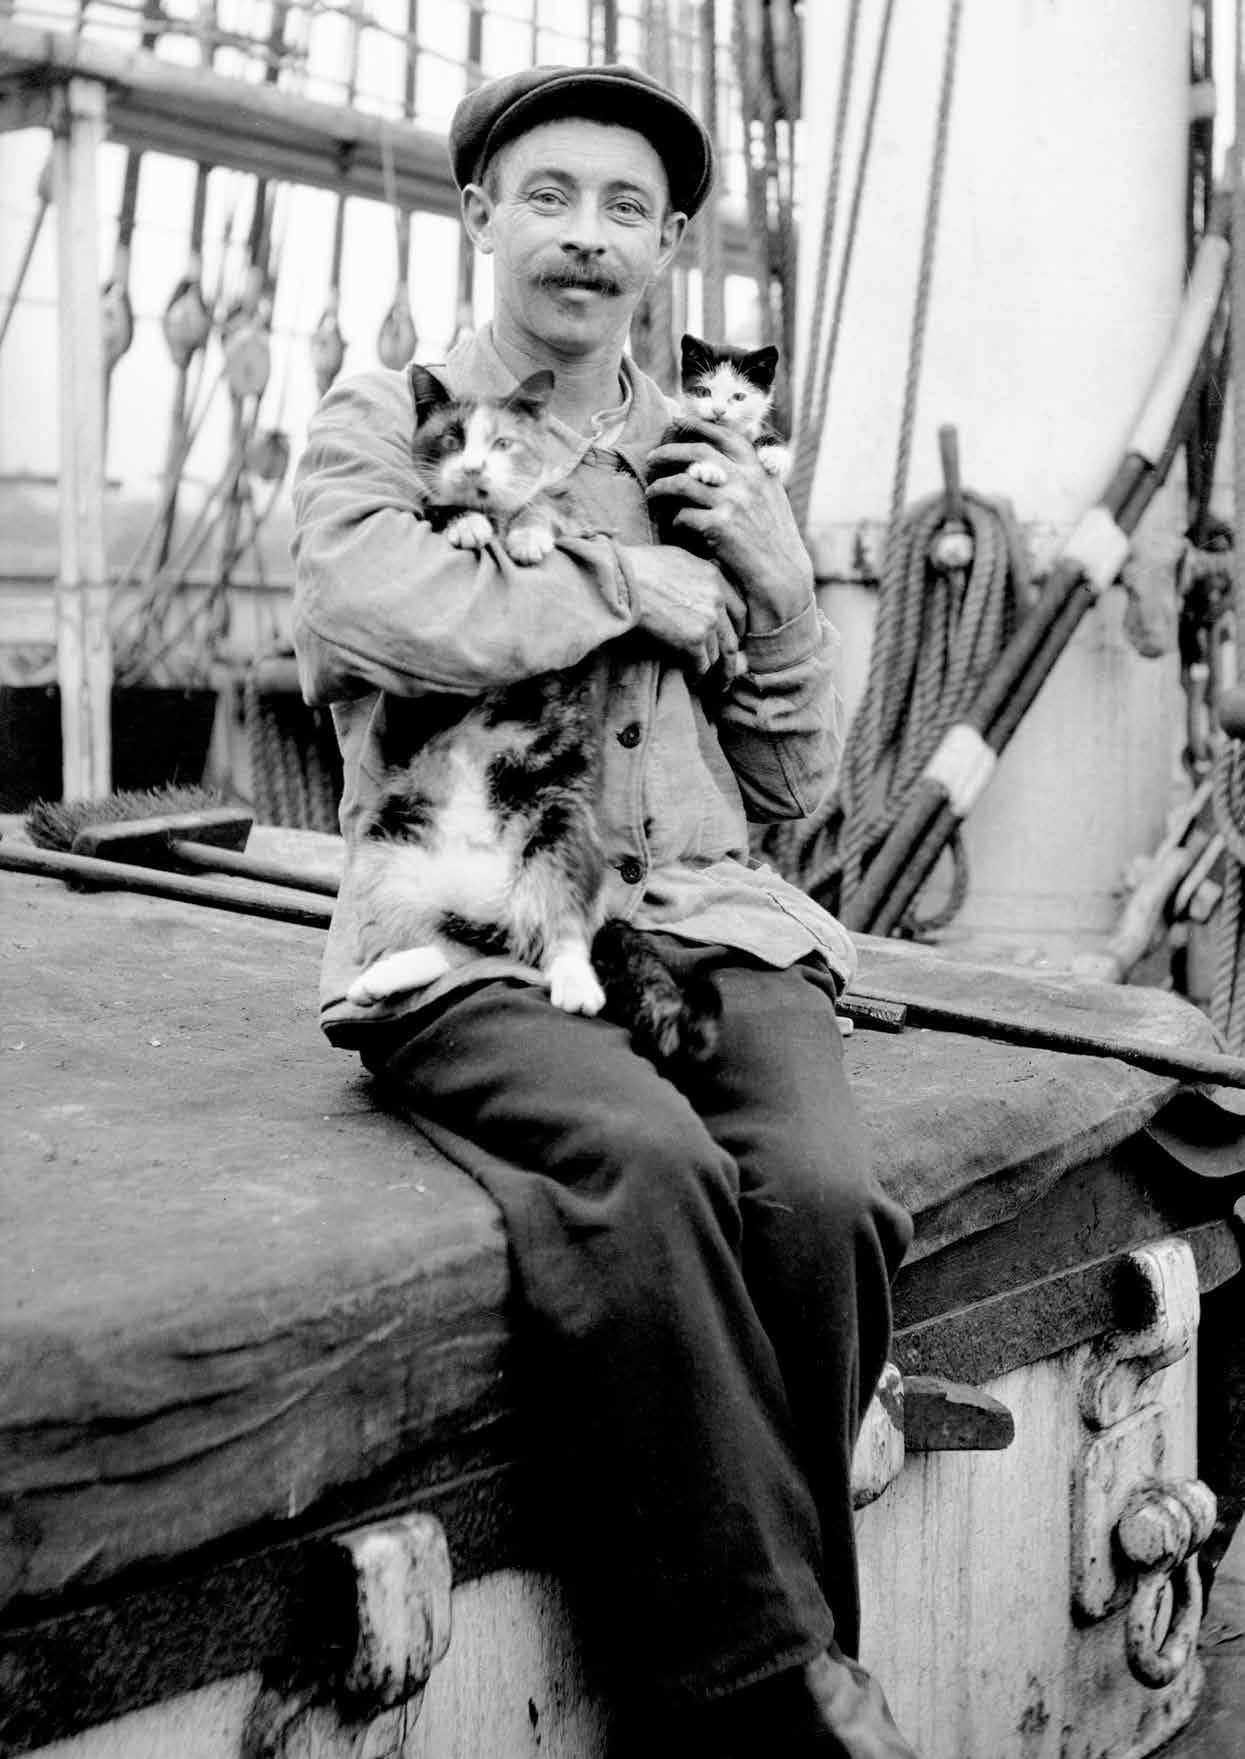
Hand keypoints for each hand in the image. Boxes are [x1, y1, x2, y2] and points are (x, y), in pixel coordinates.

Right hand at [630, 545, 746, 675]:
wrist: (620, 579)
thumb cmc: (638, 567)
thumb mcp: (677, 559)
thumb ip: (695, 576)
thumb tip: (693, 590)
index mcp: (714, 578)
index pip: (738, 611)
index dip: (736, 631)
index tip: (731, 643)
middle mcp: (716, 599)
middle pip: (731, 638)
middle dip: (731, 660)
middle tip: (726, 674)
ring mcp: (707, 621)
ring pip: (717, 655)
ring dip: (713, 672)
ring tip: (709, 684)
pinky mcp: (692, 640)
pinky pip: (701, 665)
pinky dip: (697, 676)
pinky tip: (692, 682)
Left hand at [646, 419, 814, 630]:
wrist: (783, 577)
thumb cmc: (774, 542)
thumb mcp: (771, 500)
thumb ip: (751, 478)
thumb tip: (721, 462)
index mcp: (759, 470)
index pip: (726, 436)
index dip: (699, 426)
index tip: (678, 424)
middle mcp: (746, 481)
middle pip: (698, 451)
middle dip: (668, 451)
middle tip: (652, 458)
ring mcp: (733, 502)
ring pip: (683, 482)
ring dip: (661, 486)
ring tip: (651, 492)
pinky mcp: (719, 527)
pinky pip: (683, 516)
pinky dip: (675, 521)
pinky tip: (675, 526)